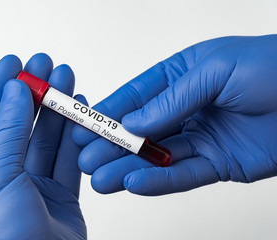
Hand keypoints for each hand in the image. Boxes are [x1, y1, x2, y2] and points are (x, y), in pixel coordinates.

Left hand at [0, 54, 86, 238]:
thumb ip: (9, 131)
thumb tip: (17, 90)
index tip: (14, 63)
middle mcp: (1, 177)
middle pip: (20, 125)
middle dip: (33, 94)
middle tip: (46, 65)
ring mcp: (33, 186)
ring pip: (46, 138)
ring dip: (57, 109)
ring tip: (67, 79)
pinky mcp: (61, 196)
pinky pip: (68, 158)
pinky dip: (75, 135)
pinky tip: (80, 112)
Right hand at [72, 34, 276, 195]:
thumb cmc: (273, 67)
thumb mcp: (215, 70)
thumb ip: (171, 100)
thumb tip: (133, 122)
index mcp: (182, 76)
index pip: (136, 96)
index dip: (109, 112)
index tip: (84, 125)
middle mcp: (187, 108)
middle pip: (142, 130)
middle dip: (112, 145)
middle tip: (86, 159)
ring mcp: (201, 137)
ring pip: (158, 156)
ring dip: (128, 168)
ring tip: (101, 179)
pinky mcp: (218, 163)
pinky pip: (184, 174)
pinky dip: (159, 181)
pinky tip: (134, 184)